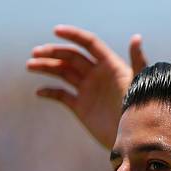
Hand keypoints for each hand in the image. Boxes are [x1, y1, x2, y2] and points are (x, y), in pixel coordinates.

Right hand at [27, 25, 147, 148]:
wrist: (133, 140)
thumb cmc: (141, 110)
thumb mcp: (139, 84)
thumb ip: (137, 61)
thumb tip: (136, 37)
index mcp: (110, 65)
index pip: (89, 44)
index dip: (73, 35)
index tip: (55, 31)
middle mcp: (97, 75)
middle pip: (71, 57)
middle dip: (53, 52)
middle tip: (35, 53)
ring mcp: (88, 90)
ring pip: (63, 73)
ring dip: (46, 67)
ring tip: (30, 65)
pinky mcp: (81, 107)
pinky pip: (61, 95)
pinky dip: (49, 92)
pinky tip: (39, 91)